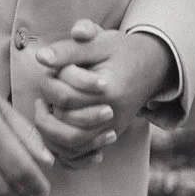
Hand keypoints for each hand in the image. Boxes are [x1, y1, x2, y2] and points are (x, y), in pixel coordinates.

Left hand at [24, 21, 172, 164]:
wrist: (152, 66)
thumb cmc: (122, 51)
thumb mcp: (98, 42)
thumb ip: (70, 49)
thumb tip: (41, 57)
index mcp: (108, 89)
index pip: (67, 95)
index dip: (54, 81)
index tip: (56, 70)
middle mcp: (112, 114)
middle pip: (65, 119)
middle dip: (51, 103)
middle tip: (48, 89)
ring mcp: (112, 128)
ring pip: (71, 141)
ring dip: (53, 126)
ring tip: (49, 107)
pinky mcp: (110, 134)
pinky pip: (82, 153)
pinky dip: (65, 147)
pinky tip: (58, 124)